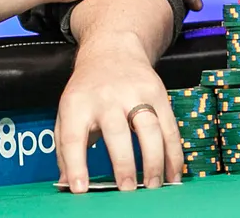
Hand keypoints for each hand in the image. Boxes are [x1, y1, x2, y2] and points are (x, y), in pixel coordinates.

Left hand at [54, 34, 181, 193]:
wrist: (112, 50)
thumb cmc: (87, 90)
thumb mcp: (67, 111)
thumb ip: (65, 149)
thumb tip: (68, 184)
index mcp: (77, 103)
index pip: (73, 137)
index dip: (76, 164)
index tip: (80, 188)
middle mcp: (106, 97)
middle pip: (117, 132)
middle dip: (123, 163)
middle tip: (127, 190)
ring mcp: (135, 93)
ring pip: (149, 129)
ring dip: (153, 161)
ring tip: (152, 186)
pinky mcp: (158, 93)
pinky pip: (169, 126)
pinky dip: (173, 153)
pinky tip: (172, 174)